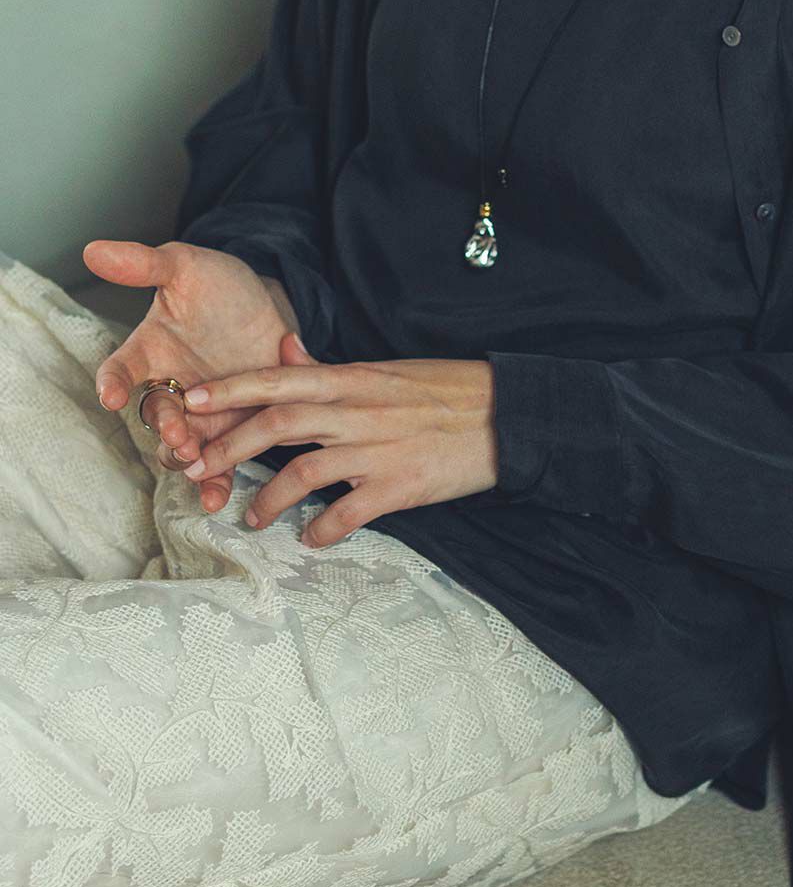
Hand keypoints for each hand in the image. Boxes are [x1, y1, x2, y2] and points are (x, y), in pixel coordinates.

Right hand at [84, 238, 305, 512]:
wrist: (268, 306)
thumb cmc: (219, 286)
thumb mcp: (187, 266)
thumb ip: (146, 264)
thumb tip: (96, 248)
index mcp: (151, 350)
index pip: (122, 368)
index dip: (114, 381)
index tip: (112, 393)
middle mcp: (172, 386)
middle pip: (154, 415)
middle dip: (163, 428)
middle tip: (175, 435)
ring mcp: (203, 411)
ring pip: (183, 446)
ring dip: (187, 459)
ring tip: (197, 465)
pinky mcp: (234, 427)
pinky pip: (221, 459)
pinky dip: (216, 478)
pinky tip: (217, 496)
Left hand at [179, 357, 499, 546]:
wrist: (508, 417)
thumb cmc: (449, 391)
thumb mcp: (388, 369)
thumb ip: (331, 367)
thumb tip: (284, 348)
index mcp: (354, 379)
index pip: (278, 379)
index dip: (229, 389)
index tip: (189, 401)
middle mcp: (358, 412)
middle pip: (276, 425)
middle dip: (228, 448)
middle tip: (196, 471)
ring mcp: (377, 451)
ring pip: (302, 474)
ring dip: (268, 500)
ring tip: (252, 518)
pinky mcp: (399, 487)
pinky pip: (346, 514)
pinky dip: (322, 531)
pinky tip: (311, 539)